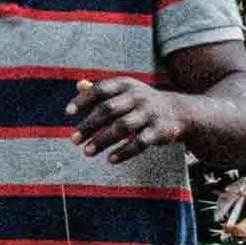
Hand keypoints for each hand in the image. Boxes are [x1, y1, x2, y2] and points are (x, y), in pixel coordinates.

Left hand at [70, 77, 188, 164]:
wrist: (178, 111)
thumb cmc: (142, 102)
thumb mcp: (125, 91)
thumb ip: (102, 90)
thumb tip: (79, 86)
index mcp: (126, 85)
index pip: (100, 90)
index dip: (83, 100)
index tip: (67, 113)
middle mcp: (137, 97)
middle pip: (108, 110)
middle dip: (89, 125)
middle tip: (73, 140)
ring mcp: (149, 114)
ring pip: (122, 127)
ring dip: (103, 140)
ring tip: (87, 152)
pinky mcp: (159, 131)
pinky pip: (140, 143)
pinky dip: (125, 151)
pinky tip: (111, 159)